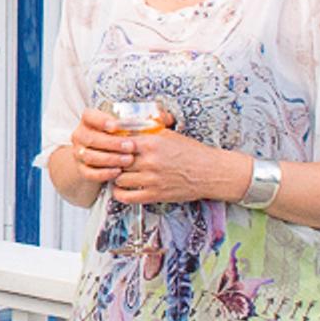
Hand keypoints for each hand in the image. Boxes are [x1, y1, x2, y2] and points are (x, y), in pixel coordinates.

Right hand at [60, 107, 137, 190]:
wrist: (101, 157)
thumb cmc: (119, 138)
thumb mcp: (125, 126)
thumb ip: (140, 120)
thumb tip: (162, 115)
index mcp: (88, 120)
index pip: (89, 116)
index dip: (101, 120)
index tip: (116, 126)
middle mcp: (80, 135)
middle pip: (91, 138)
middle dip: (112, 143)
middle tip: (130, 146)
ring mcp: (79, 153)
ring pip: (90, 156)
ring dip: (110, 158)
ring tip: (128, 160)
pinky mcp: (81, 169)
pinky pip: (89, 173)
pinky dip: (104, 173)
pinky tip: (118, 171)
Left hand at [108, 126, 247, 205]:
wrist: (210, 172)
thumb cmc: (191, 151)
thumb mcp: (170, 134)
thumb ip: (148, 130)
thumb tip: (130, 124)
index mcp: (152, 143)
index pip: (119, 142)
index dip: (112, 144)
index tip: (109, 146)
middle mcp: (149, 161)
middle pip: (116, 161)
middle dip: (112, 160)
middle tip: (110, 161)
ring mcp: (151, 179)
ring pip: (118, 179)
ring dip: (115, 176)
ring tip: (117, 173)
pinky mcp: (154, 195)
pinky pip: (126, 197)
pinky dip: (119, 193)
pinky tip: (120, 189)